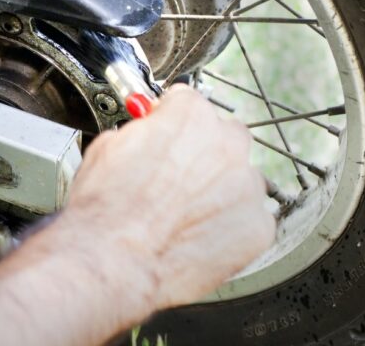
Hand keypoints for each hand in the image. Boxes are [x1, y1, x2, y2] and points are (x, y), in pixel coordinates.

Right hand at [57, 85, 274, 308]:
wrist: (115, 260)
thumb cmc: (107, 208)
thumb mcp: (109, 147)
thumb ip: (141, 133)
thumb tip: (145, 136)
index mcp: (191, 116)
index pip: (190, 104)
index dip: (173, 124)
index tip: (167, 139)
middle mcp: (227, 144)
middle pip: (226, 138)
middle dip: (206, 155)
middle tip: (179, 180)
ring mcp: (247, 187)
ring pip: (241, 182)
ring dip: (221, 193)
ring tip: (185, 216)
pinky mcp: (257, 227)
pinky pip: (250, 221)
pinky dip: (230, 229)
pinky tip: (198, 238)